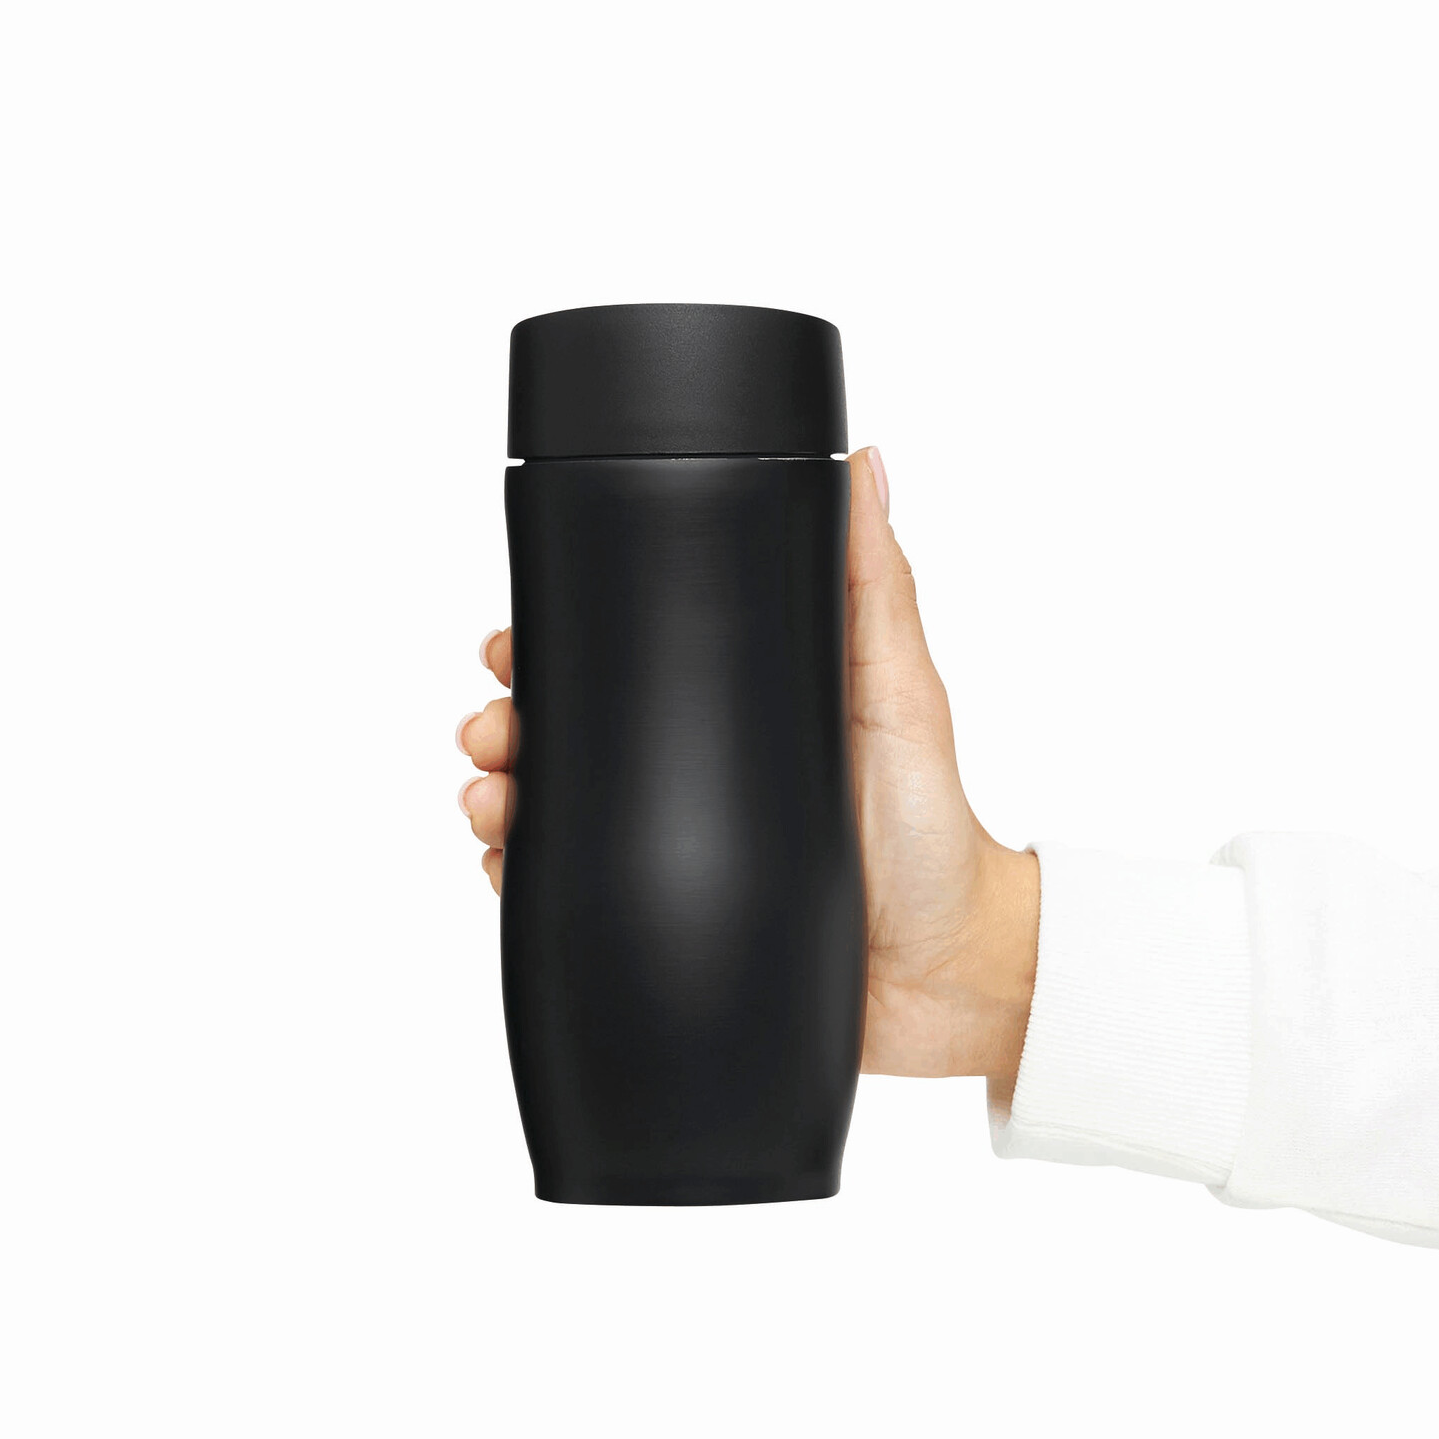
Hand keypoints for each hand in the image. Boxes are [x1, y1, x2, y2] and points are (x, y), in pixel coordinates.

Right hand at [457, 448, 1038, 1096]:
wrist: (947, 974)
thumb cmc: (936, 833)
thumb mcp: (903, 693)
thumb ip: (876, 585)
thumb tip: (861, 464)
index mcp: (738, 704)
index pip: (624, 656)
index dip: (556, 641)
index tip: (512, 639)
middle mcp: (695, 770)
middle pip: (567, 730)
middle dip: (509, 719)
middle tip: (496, 726)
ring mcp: (674, 844)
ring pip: (553, 808)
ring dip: (499, 795)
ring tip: (491, 801)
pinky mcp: (663, 913)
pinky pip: (567, 891)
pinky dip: (519, 876)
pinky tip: (505, 866)